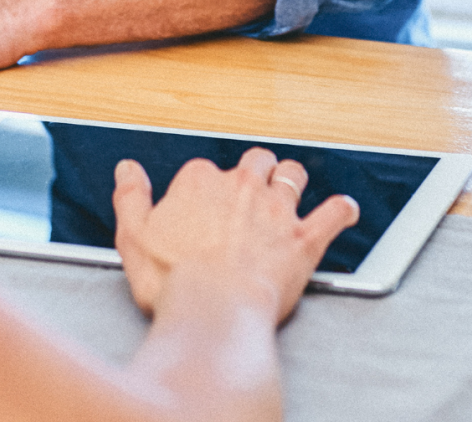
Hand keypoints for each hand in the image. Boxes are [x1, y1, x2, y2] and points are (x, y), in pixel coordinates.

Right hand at [113, 148, 359, 325]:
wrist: (214, 310)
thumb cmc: (171, 281)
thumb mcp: (133, 236)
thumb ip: (130, 197)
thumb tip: (127, 169)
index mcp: (199, 182)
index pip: (205, 170)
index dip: (204, 189)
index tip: (202, 208)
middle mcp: (242, 186)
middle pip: (255, 161)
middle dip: (254, 172)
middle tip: (250, 193)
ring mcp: (277, 210)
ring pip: (292, 175)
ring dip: (292, 179)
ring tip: (291, 187)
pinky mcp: (304, 238)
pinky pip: (334, 214)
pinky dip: (341, 211)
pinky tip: (344, 210)